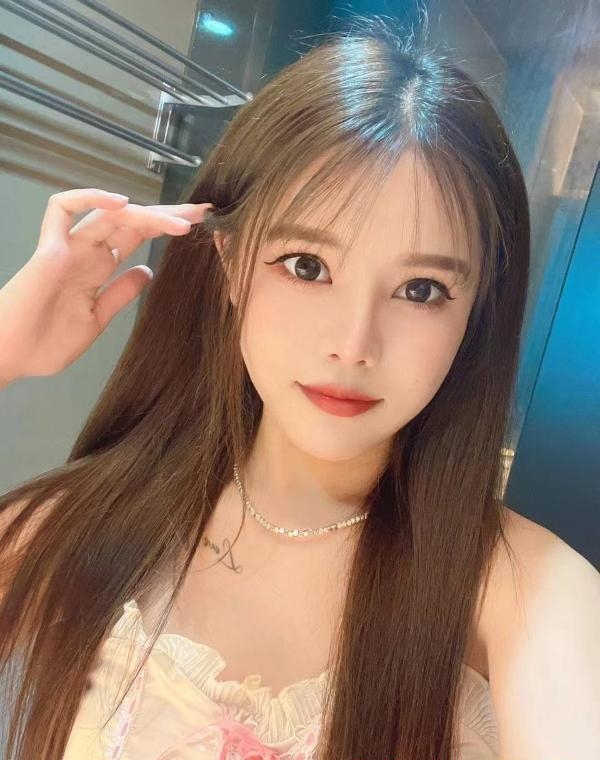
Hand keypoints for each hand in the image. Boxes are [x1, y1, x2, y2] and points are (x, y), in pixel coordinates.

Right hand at [0, 187, 211, 384]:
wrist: (11, 359)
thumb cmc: (46, 345)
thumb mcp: (97, 320)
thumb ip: (120, 294)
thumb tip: (147, 271)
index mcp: (98, 271)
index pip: (137, 238)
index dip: (165, 228)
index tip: (198, 226)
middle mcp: (86, 255)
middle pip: (130, 224)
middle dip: (166, 215)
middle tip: (201, 213)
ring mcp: (68, 250)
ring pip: (109, 216)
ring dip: (146, 213)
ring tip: (180, 221)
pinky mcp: (49, 252)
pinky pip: (62, 211)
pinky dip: (88, 199)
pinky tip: (120, 203)